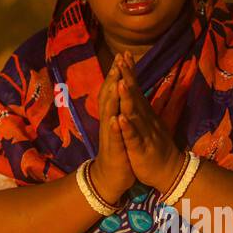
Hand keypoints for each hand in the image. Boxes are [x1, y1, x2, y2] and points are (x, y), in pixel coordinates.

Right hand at [91, 54, 135, 203]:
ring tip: (116, 81)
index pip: (114, 90)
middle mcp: (109, 122)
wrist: (110, 177)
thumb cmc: (119, 151)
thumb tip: (123, 91)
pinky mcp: (113, 149)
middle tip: (118, 60)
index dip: (117, 73)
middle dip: (114, 77)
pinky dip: (114, 127)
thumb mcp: (120, 127)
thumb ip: (120, 109)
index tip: (123, 55)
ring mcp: (110, 135)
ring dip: (112, 97)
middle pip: (109, 96)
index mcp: (113, 116)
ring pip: (109, 113)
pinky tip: (115, 119)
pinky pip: (113, 137)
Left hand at [116, 51, 184, 190]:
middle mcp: (146, 120)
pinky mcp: (141, 149)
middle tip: (122, 58)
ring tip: (120, 82)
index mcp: (146, 115)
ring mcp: (145, 134)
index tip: (124, 55)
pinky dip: (127, 128)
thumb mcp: (150, 125)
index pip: (137, 90)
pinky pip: (133, 137)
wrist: (170, 173)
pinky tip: (120, 118)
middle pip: (136, 96)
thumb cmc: (156, 149)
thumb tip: (139, 90)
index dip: (130, 73)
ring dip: (128, 98)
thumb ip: (144, 108)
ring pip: (135, 114)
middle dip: (128, 77)